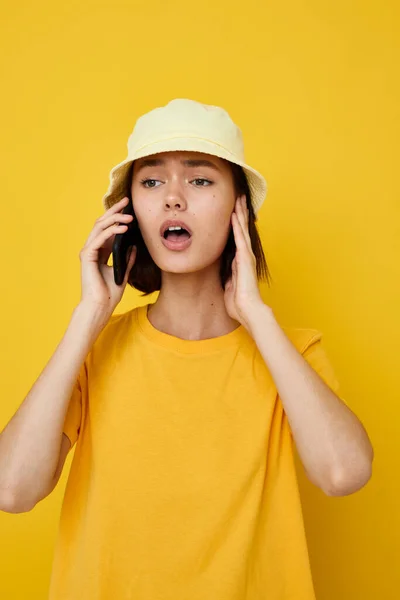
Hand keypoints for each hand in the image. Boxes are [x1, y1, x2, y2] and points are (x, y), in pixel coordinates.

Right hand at [79, 197, 136, 318]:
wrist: (100, 307)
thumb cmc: (109, 294)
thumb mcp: (123, 273)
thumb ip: (127, 260)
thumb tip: (134, 246)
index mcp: (100, 252)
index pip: (107, 229)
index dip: (117, 217)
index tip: (129, 207)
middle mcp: (92, 249)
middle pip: (102, 223)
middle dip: (114, 211)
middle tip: (127, 201)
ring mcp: (88, 251)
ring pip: (99, 227)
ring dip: (114, 219)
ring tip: (129, 216)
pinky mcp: (87, 256)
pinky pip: (99, 238)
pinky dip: (111, 231)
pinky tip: (123, 228)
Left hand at [223, 195, 265, 328]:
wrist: (248, 310)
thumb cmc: (239, 303)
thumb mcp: (229, 286)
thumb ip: (228, 277)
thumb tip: (223, 275)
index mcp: (241, 261)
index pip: (238, 238)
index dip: (236, 224)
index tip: (234, 211)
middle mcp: (245, 256)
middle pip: (242, 229)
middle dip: (240, 213)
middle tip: (239, 196)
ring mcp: (246, 256)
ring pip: (242, 229)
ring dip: (240, 213)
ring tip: (238, 198)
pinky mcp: (244, 258)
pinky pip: (239, 238)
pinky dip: (236, 225)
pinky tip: (234, 214)